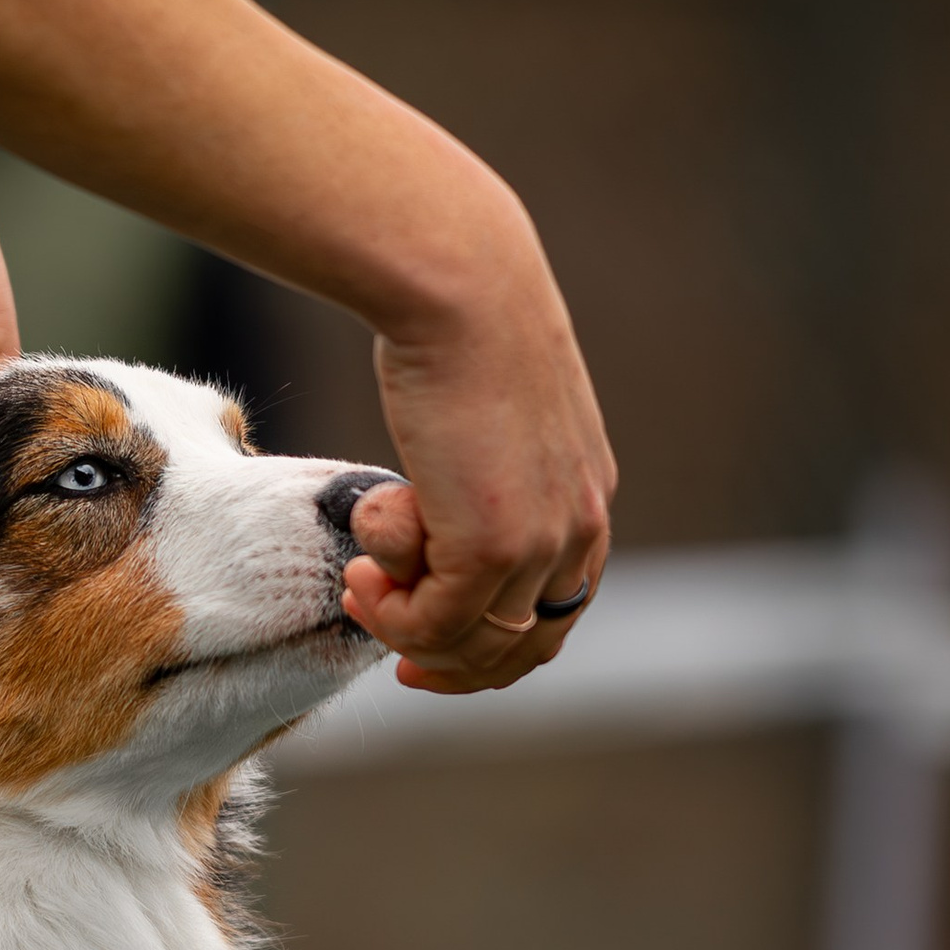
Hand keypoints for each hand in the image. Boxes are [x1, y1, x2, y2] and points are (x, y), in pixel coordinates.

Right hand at [340, 249, 615, 695]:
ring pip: (476, 644)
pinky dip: (391, 618)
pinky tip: (362, 575)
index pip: (561, 611)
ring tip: (362, 586)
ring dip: (409, 632)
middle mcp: (579, 528)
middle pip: (525, 646)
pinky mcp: (494, 549)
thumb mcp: (492, 413)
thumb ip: (486, 470)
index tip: (429, 644)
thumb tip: (434, 501)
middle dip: (452, 661)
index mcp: (588, 497)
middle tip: (388, 642)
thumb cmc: (459, 325)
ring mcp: (541, 544)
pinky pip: (436, 624)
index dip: (495, 645)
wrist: (461, 287)